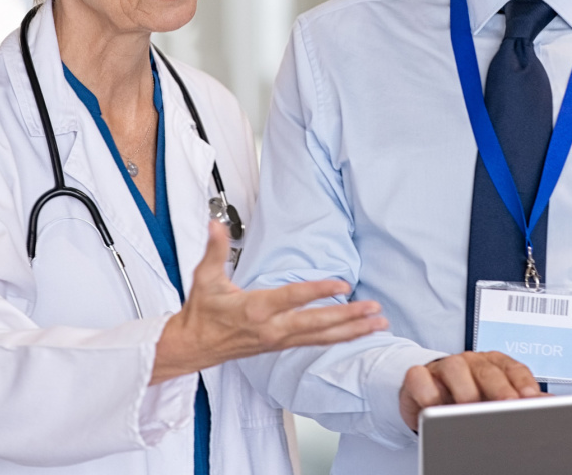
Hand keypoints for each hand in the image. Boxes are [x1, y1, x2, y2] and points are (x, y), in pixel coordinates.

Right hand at [151, 221, 387, 383]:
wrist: (193, 346)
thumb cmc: (202, 312)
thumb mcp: (205, 278)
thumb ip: (215, 249)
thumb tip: (216, 224)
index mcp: (255, 309)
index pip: (293, 298)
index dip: (318, 291)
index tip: (343, 284)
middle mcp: (272, 329)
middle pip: (316, 324)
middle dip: (349, 318)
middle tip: (374, 311)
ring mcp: (279, 341)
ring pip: (322, 338)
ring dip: (352, 331)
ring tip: (378, 324)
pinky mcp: (282, 346)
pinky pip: (317, 343)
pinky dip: (340, 338)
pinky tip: (358, 334)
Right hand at [399, 351, 542, 429]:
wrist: (427, 391)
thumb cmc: (467, 396)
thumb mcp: (493, 400)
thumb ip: (517, 402)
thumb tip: (546, 406)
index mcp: (494, 364)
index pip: (513, 369)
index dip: (524, 384)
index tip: (533, 399)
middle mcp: (471, 361)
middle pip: (487, 370)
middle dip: (500, 389)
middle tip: (508, 406)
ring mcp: (444, 366)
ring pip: (455, 369)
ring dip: (465, 391)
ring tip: (471, 410)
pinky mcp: (418, 375)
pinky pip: (421, 378)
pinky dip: (429, 393)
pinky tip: (435, 407)